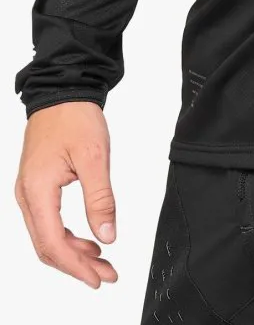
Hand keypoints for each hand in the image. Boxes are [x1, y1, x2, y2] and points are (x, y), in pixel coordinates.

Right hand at [15, 101, 118, 287]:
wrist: (62, 93)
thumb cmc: (75, 118)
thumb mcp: (95, 156)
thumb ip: (101, 199)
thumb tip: (108, 236)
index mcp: (37, 190)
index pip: (52, 242)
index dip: (75, 266)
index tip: (98, 278)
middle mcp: (27, 196)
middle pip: (47, 246)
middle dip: (76, 265)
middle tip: (106, 275)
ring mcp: (30, 193)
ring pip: (47, 236)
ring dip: (73, 253)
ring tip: (102, 261)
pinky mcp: (37, 188)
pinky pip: (48, 222)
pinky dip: (68, 237)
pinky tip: (89, 240)